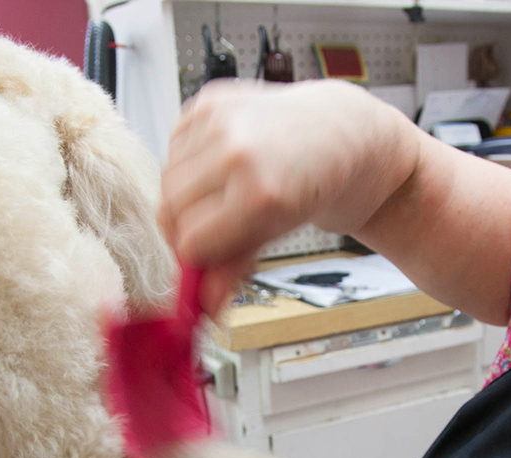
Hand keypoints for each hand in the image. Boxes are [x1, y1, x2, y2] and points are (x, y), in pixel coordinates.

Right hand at [158, 79, 418, 313]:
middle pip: (172, 212)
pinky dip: (188, 160)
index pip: (191, 243)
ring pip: (167, 180)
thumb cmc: (316, 183)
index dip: (196, 258)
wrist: (342, 132)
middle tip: (209, 231)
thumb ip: (236, 267)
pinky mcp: (210, 99)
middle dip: (186, 229)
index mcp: (260, 193)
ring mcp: (221, 121)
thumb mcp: (280, 233)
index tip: (204, 259)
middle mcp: (237, 152)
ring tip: (221, 194)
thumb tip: (205, 304)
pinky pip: (173, 145)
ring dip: (185, 195)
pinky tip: (218, 163)